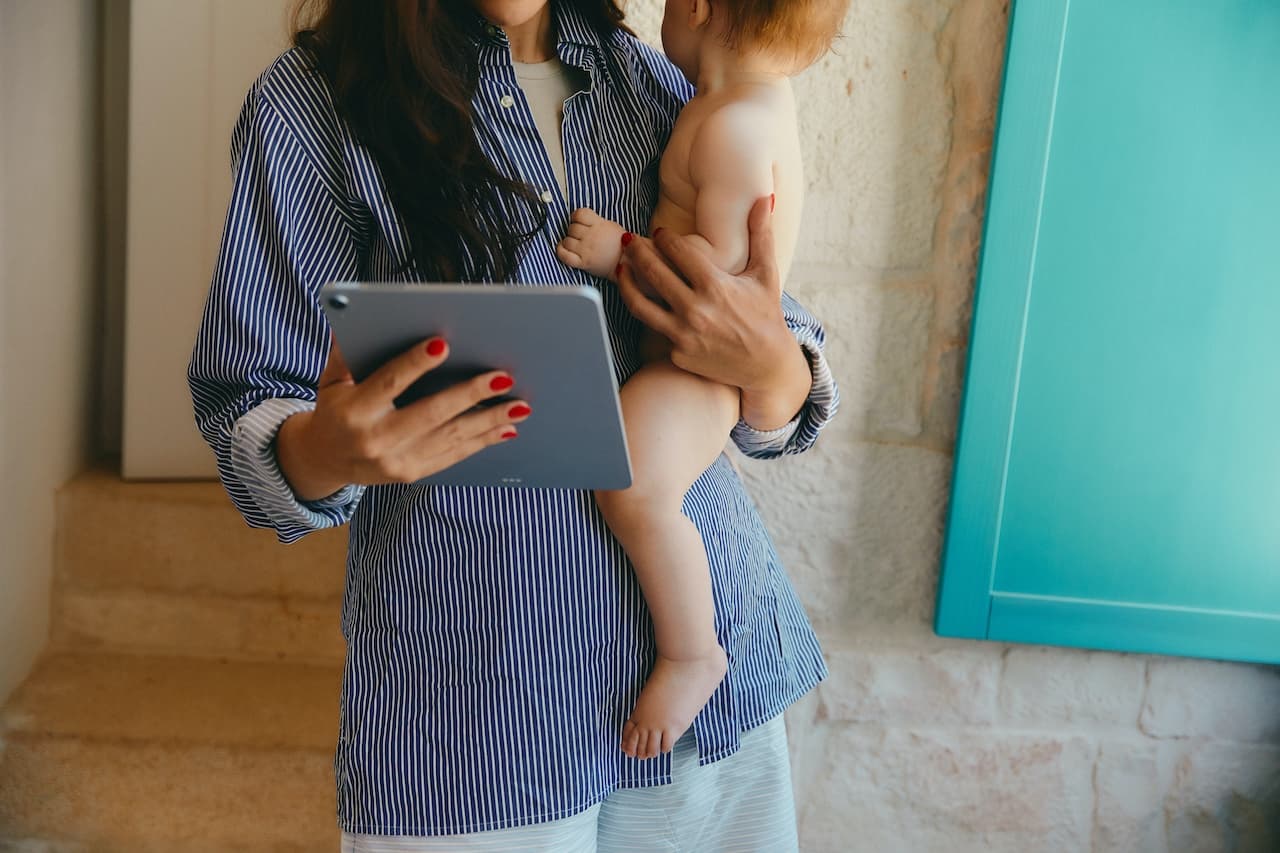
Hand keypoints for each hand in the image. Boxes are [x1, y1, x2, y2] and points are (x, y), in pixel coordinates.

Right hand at [276, 336, 531, 500]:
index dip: (415, 364)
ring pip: (450, 438)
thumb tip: (360, 319)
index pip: (389, 383)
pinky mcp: (412, 474)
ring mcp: (396, 462)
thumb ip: (346, 353)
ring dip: (489, 420)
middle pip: (430, 414)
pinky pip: (453, 456)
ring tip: (519, 405)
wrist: (325, 459)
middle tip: (501, 377)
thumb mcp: (331, 380)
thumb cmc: (335, 409)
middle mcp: (376, 440)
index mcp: (354, 411)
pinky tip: (506, 428)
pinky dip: (482, 441)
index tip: (443, 345)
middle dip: (470, 395)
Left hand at [556, 207, 625, 280]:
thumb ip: (595, 221)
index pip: (578, 214)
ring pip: (566, 241)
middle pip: (571, 228)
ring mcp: (586, 250)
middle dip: (574, 231)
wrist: (627, 262)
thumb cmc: (620, 244)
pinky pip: (564, 255)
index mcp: (599, 224)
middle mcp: (591, 236)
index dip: (576, 217)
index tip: (578, 221)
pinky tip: (565, 250)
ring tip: (577, 245)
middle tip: (581, 236)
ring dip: (569, 242)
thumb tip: (581, 220)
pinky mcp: (583, 263)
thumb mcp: (610, 225)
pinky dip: (561, 251)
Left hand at [617, 196, 811, 429]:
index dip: (665, 238)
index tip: (659, 232)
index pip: (679, 252)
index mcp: (715, 286)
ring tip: (621, 267)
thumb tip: (764, 198)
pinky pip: (655, 328)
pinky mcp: (678, 353)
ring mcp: (684, 334)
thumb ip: (761, 235)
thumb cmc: (766, 316)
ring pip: (641, 304)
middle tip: (628, 241)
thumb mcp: (766, 274)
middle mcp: (696, 310)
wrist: (766, 366)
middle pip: (653, 273)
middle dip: (637, 252)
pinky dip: (646, 311)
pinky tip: (638, 298)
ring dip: (626, 282)